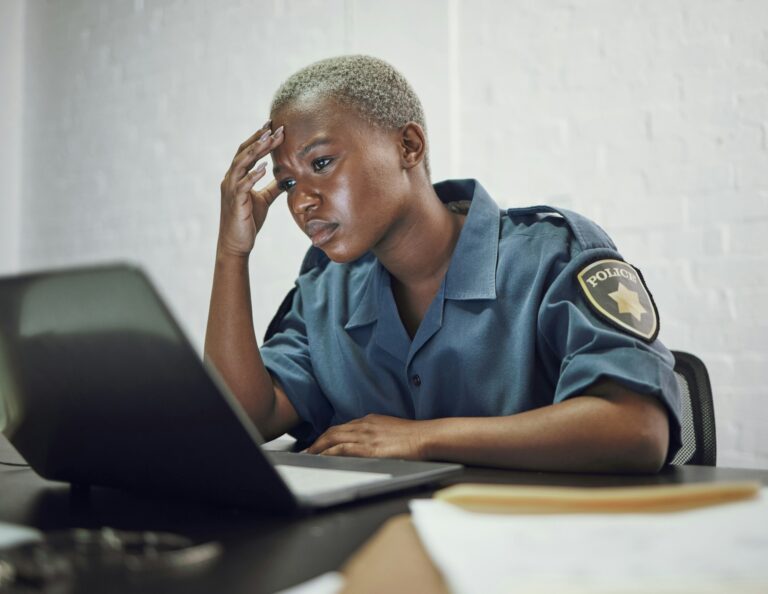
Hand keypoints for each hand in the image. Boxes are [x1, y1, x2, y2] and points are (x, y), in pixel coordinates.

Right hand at [217, 121, 284, 256]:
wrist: (236, 243)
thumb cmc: (247, 221)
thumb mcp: (263, 200)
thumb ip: (272, 187)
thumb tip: (286, 178)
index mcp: (236, 177)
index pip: (248, 152)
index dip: (260, 139)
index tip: (274, 127)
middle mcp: (231, 179)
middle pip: (244, 152)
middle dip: (260, 139)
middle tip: (275, 127)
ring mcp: (231, 190)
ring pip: (242, 164)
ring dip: (256, 151)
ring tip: (269, 140)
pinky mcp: (235, 202)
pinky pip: (243, 185)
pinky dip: (253, 175)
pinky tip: (265, 168)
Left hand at [306, 414, 429, 459]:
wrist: (426, 437)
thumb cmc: (413, 436)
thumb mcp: (391, 429)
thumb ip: (377, 433)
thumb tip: (371, 443)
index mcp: (370, 421)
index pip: (342, 427)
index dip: (327, 436)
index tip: (319, 444)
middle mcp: (364, 426)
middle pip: (333, 431)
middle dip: (317, 442)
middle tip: (306, 451)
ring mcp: (366, 436)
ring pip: (334, 439)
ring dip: (318, 448)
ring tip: (309, 456)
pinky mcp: (369, 449)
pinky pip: (342, 449)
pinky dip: (329, 453)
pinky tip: (322, 458)